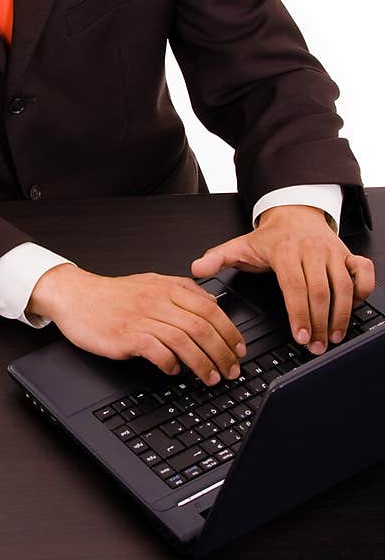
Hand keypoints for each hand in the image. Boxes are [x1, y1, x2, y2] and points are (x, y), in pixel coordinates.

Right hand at [26, 264, 246, 384]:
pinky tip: (174, 371)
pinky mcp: (127, 335)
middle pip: (202, 326)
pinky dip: (171, 364)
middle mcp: (157, 300)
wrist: (75, 296)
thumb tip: (210, 302)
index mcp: (167, 287)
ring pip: (184, 340)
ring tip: (211, 378)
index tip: (239, 348)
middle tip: (231, 369)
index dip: (230, 331)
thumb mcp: (150, 283)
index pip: (210, 308)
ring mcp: (142, 318)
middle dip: (223, 352)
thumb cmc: (110, 294)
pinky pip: (157, 352)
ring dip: (202, 363)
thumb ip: (181, 291)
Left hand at [190, 204, 375, 351]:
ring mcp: (333, 253)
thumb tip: (195, 269)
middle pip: (321, 292)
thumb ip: (217, 259)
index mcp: (285, 252)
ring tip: (334, 337)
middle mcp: (312, 251)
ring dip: (341, 315)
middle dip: (320, 323)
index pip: (295, 287)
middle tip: (317, 347)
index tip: (301, 337)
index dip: (300, 314)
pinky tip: (354, 307)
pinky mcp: (347, 254)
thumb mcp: (239, 245)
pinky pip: (363, 272)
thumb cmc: (269, 237)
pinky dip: (364, 290)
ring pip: (344, 286)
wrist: (294, 212)